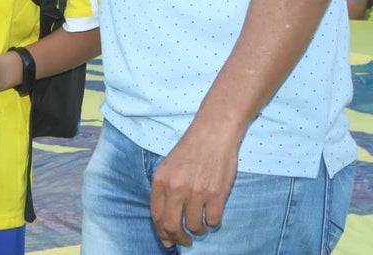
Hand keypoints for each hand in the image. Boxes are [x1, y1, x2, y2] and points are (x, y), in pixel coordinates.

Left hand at [149, 123, 239, 247]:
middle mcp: (176, 187)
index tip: (168, 239)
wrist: (214, 130)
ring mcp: (196, 191)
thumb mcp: (169, 165)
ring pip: (194, 226)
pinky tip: (213, 215)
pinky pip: (213, 220)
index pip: (156, 216)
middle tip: (185, 241)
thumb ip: (165, 191)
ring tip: (202, 226)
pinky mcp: (216, 194)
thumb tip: (165, 226)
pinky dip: (213, 222)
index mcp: (161, 180)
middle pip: (172, 226)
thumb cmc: (192, 147)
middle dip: (178, 238)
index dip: (162, 232)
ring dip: (198, 231)